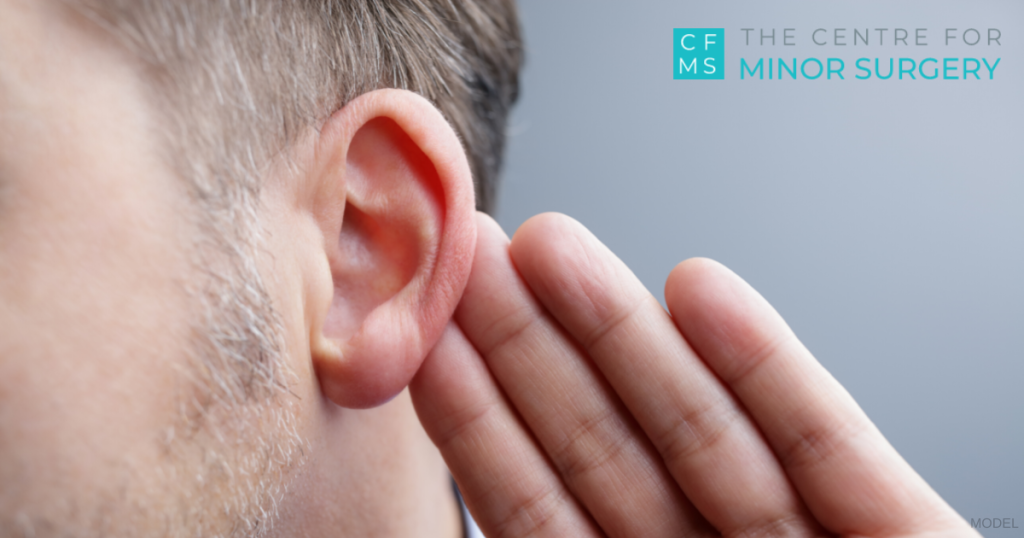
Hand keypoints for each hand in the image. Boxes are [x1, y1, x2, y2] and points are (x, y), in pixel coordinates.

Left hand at [411, 213, 975, 537]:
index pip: (539, 520)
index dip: (480, 424)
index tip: (426, 337)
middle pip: (607, 456)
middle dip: (535, 354)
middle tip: (470, 258)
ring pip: (701, 435)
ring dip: (624, 337)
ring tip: (549, 247)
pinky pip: (833, 453)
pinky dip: (772, 373)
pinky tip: (702, 291)